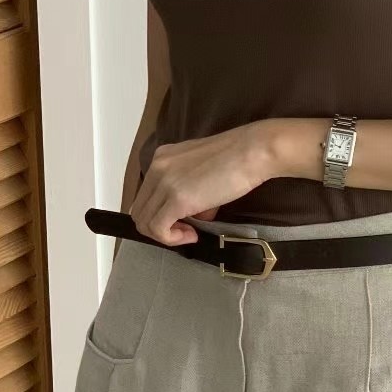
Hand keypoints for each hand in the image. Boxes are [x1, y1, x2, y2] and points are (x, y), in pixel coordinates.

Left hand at [130, 122, 275, 244]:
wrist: (252, 151)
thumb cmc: (238, 158)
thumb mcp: (204, 170)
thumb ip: (191, 189)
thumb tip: (196, 214)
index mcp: (162, 158)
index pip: (146, 195)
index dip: (161, 213)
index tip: (184, 220)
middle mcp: (156, 168)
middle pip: (140, 210)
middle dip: (160, 226)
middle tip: (187, 229)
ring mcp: (164, 183)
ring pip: (145, 222)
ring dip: (166, 234)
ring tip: (191, 232)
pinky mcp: (175, 199)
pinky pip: (158, 229)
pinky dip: (172, 239)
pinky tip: (192, 235)